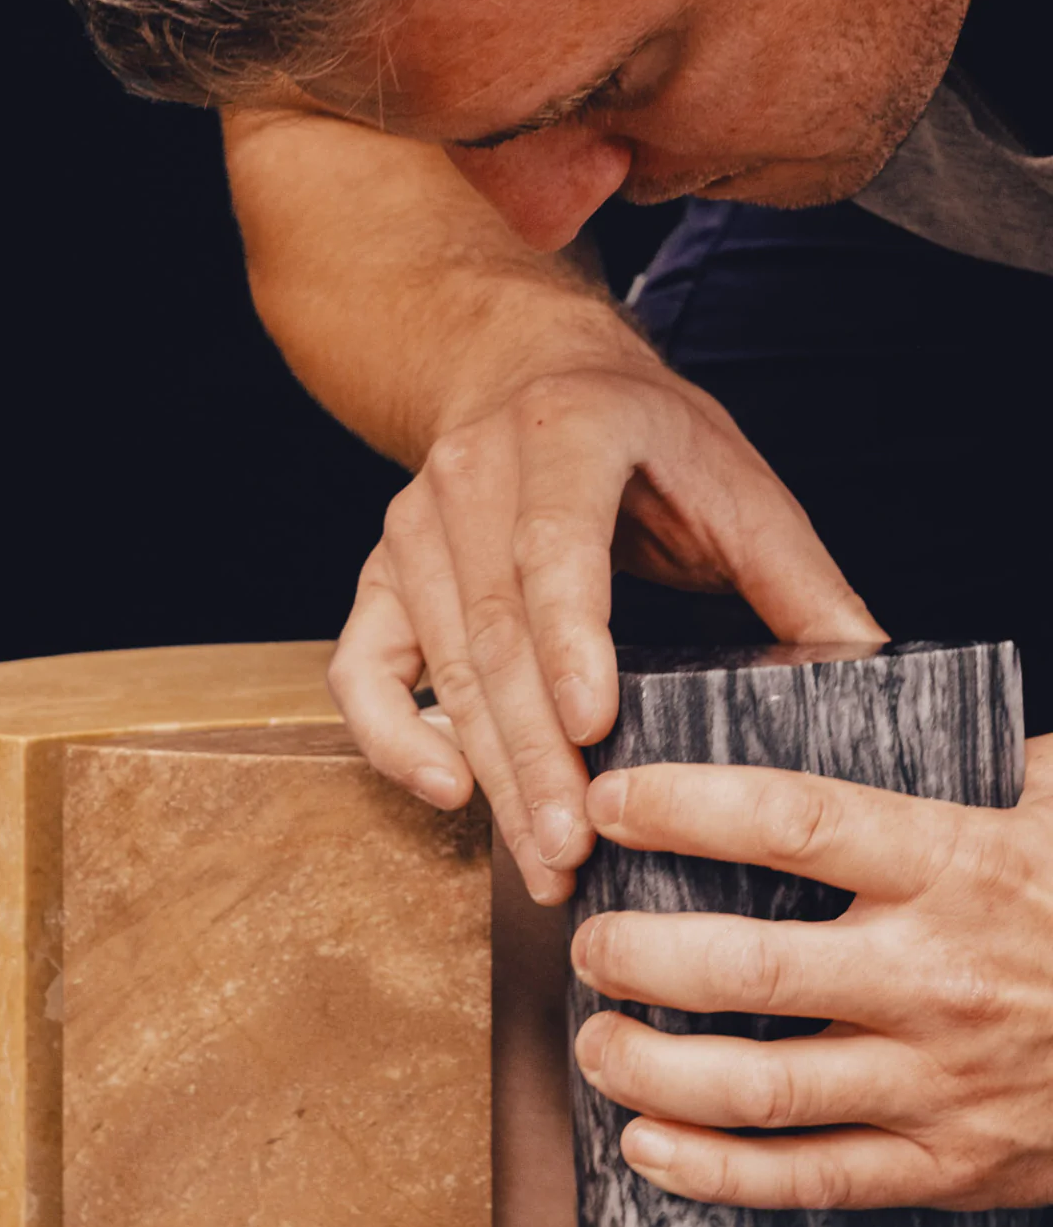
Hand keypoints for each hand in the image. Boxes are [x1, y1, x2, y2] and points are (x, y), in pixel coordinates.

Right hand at [328, 360, 882, 902]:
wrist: (524, 369)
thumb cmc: (634, 432)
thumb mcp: (729, 475)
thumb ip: (794, 570)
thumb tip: (865, 665)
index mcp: (566, 435)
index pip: (554, 546)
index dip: (570, 638)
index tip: (596, 725)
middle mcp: (471, 478)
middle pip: (494, 633)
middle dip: (534, 753)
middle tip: (576, 846)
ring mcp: (412, 532)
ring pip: (443, 668)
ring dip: (492, 772)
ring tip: (545, 856)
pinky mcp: (379, 578)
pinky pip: (361, 673)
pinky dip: (392, 740)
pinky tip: (450, 793)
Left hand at [570, 737, 1052, 1209]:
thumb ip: (972, 758)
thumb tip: (861, 691)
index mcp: (959, 864)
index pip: (790, 823)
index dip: (682, 808)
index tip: (609, 802)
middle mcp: (938, 974)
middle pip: (744, 966)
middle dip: (636, 953)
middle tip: (589, 939)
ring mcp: (942, 1081)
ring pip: (758, 1087)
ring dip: (649, 1068)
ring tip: (597, 1041)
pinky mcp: (950, 1166)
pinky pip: (809, 1179)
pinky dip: (714, 1171)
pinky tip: (647, 1146)